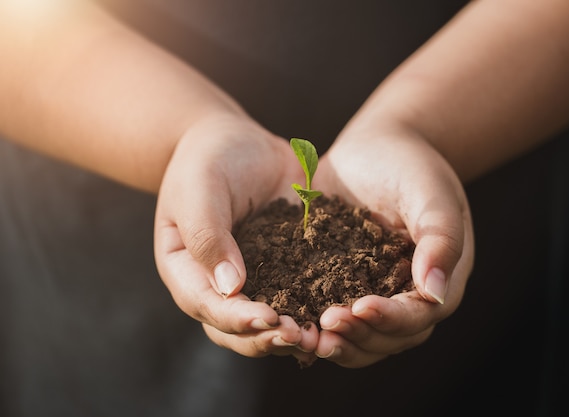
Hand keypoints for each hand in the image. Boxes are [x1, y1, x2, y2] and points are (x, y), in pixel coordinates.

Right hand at [153, 114, 317, 363]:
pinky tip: (342, 313)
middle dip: (267, 337)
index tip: (269, 320)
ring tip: (323, 336)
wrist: (236, 141)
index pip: (206, 305)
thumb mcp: (200, 187)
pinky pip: (296, 295)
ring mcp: (250, 279)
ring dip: (293, 333)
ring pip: (267, 322)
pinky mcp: (282, 268)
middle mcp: (216, 284)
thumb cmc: (207, 158)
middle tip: (301, 337)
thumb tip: (230, 287)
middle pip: (235, 328)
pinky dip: (315, 309)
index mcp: (185, 270)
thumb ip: (208, 234)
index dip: (237, 318)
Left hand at [313, 126, 473, 367]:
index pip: (419, 316)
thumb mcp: (431, 193)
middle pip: (388, 338)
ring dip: (336, 342)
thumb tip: (434, 293)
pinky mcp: (342, 285)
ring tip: (305, 337)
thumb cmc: (411, 164)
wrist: (376, 148)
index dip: (391, 319)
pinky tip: (289, 323)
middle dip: (358, 337)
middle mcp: (407, 296)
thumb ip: (441, 238)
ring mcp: (374, 294)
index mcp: (440, 280)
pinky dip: (313, 325)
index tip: (359, 307)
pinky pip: (332, 315)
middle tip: (325, 327)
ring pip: (360, 338)